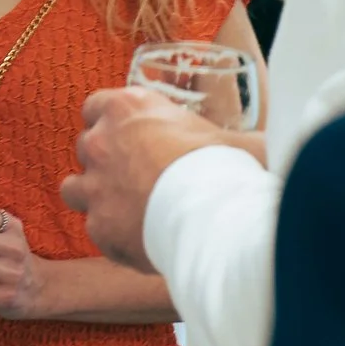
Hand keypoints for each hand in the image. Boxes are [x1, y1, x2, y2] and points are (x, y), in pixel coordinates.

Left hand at [65, 87, 254, 270]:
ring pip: (74, 188)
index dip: (109, 122)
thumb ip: (236, 139)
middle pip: (87, 147)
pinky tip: (140, 240)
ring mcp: (94, 185)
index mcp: (128, 108)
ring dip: (94, 196)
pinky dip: (112, 234)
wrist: (211, 215)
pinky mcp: (97, 225)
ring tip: (125, 210)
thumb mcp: (235, 139)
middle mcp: (101, 142)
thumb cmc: (225, 167)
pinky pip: (96, 229)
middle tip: (138, 177)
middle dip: (106, 161)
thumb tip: (269, 146)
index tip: (128, 135)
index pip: (96, 105)